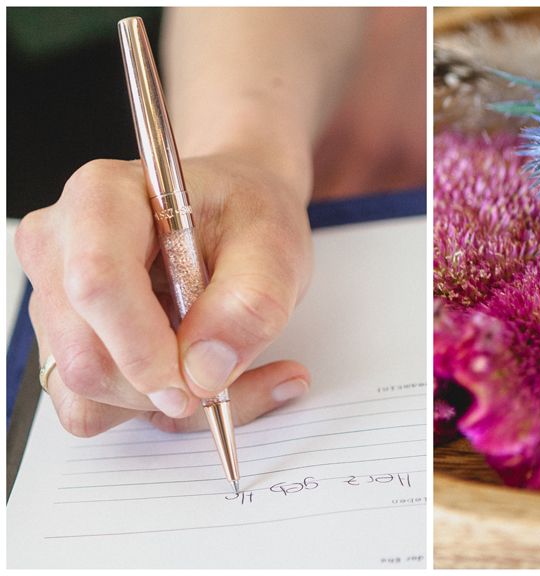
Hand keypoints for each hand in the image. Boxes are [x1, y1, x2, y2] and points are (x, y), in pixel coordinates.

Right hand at [16, 155, 313, 435]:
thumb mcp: (275, 243)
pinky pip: (97, 410)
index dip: (143, 348)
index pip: (97, 284)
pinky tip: (206, 379)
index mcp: (103, 198)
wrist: (235, 216)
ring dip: (169, 402)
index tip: (196, 383)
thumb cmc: (246, 216)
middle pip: (85, 355)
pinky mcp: (66, 347)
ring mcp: (55, 302)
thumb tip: (204, 370)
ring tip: (231, 365)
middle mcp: (60, 248)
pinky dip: (159, 410)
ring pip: (88, 395)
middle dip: (165, 386)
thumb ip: (251, 302)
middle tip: (235, 370)